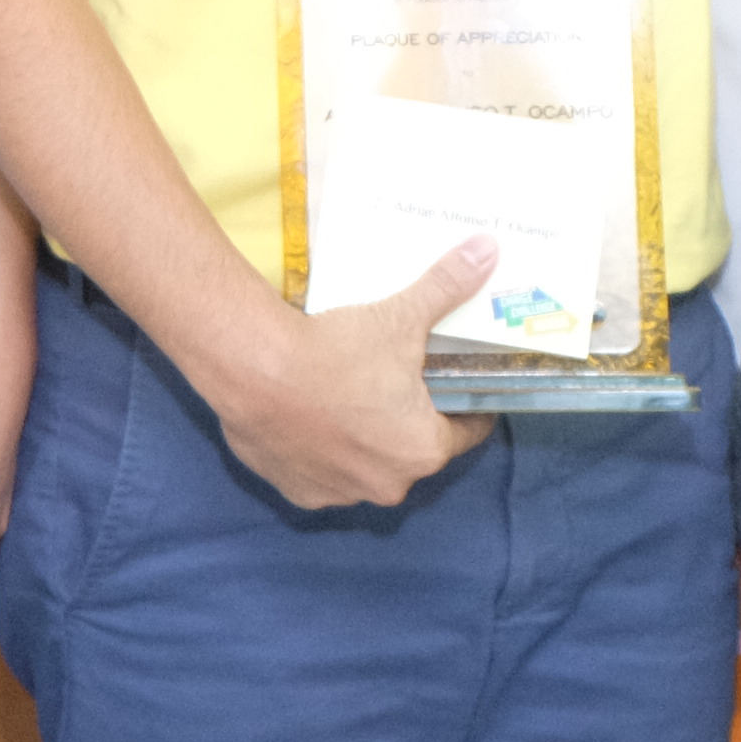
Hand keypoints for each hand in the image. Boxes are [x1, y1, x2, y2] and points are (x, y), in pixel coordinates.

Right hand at [210, 240, 501, 512]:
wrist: (253, 370)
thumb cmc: (335, 352)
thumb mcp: (399, 317)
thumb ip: (447, 287)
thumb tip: (487, 248)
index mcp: (423, 449)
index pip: (465, 433)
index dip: (464, 406)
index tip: (456, 387)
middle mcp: (388, 484)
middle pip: (411, 451)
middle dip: (406, 423)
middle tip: (391, 382)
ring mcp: (340, 493)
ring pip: (365, 466)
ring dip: (362, 443)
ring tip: (345, 398)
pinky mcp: (298, 491)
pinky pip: (320, 476)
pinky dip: (320, 453)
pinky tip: (310, 419)